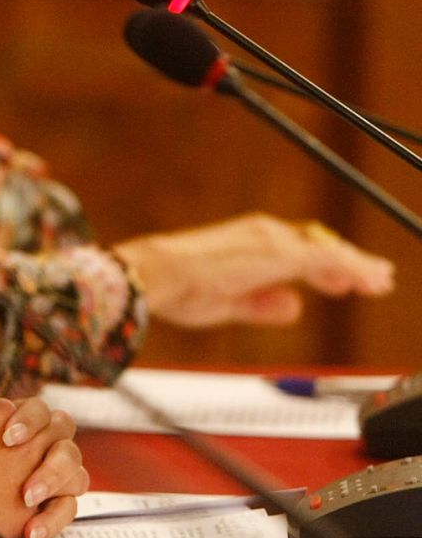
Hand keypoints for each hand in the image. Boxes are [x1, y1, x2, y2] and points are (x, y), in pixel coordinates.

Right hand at [114, 212, 393, 327]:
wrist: (157, 274)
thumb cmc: (177, 287)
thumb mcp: (228, 301)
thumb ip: (261, 303)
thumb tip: (293, 305)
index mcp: (248, 242)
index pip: (299, 249)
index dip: (327, 266)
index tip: (346, 282)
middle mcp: (264, 233)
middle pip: (320, 246)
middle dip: (351, 263)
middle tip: (376, 279)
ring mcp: (273, 240)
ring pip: (329, 252)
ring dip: (357, 266)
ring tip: (379, 282)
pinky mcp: (280, 252)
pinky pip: (327, 260)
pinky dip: (352, 270)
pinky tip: (367, 283)